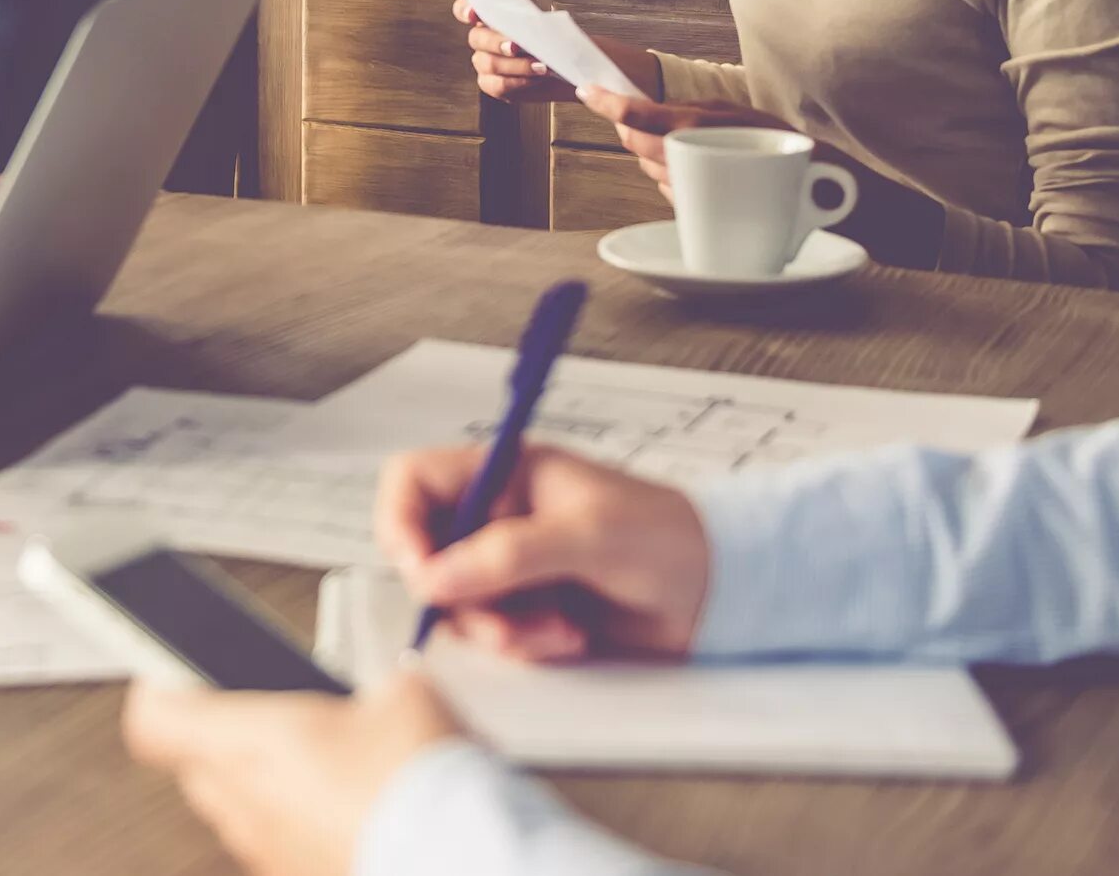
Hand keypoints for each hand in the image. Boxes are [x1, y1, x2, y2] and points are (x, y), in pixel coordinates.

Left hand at [122, 670, 463, 875]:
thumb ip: (367, 687)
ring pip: (234, 809)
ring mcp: (270, 854)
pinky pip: (275, 845)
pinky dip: (293, 822)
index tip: (173, 671)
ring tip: (310, 757)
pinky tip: (341, 805)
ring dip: (256, 782)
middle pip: (195, 765)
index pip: (154, 719)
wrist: (460, 857)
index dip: (159, 689)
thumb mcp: (401, 692)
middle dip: (219, 735)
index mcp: (250, 742)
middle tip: (258, 710)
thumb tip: (376, 695)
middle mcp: (245, 805)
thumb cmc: (421, 778)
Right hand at [377, 443, 711, 662]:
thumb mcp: (589, 535)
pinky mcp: (526, 609)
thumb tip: (437, 576)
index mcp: (503, 473)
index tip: (420, 571)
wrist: (718, 592)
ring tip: (555, 630)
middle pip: (424, 554)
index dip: (399, 523)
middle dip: (460, 597)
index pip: (413, 481)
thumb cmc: (667, 537)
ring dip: (498, 629)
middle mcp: (495, 517)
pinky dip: (522, 645)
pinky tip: (568, 636)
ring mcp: (508, 566)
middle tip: (501, 620)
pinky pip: (491, 635)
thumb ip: (510, 554)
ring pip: (455, 605)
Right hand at [452, 0, 659, 104]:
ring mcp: (489, 64)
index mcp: (492, 17)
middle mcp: (485, 40)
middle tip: (519, 45)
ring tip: (541, 65)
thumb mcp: (554, 26)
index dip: (465, 9)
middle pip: (475, 39)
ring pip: (485, 64)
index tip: (475, 13)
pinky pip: (496, 86)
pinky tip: (535, 78)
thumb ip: (537, 23)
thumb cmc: (564, 41)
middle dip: (496, 41)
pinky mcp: (498, 86)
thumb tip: (537, 20)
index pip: (465, 9)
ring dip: (513, 65)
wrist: (577, 67)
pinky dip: (516, 82)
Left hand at [574, 83, 811, 202]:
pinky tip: (694, 170)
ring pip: (651, 167)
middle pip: (637, 142)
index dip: (609, 103)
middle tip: (629, 116)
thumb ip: (696, 113)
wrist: (825, 191)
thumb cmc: (784, 146)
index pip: (640, 113)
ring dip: (652, 155)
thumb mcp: (739, 116)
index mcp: (701, 123)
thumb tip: (649, 115)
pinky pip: (670, 190)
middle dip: (629, 130)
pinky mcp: (704, 210)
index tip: (587, 90)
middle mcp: (695, 153)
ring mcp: (698, 185)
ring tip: (679, 144)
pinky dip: (672, 178)